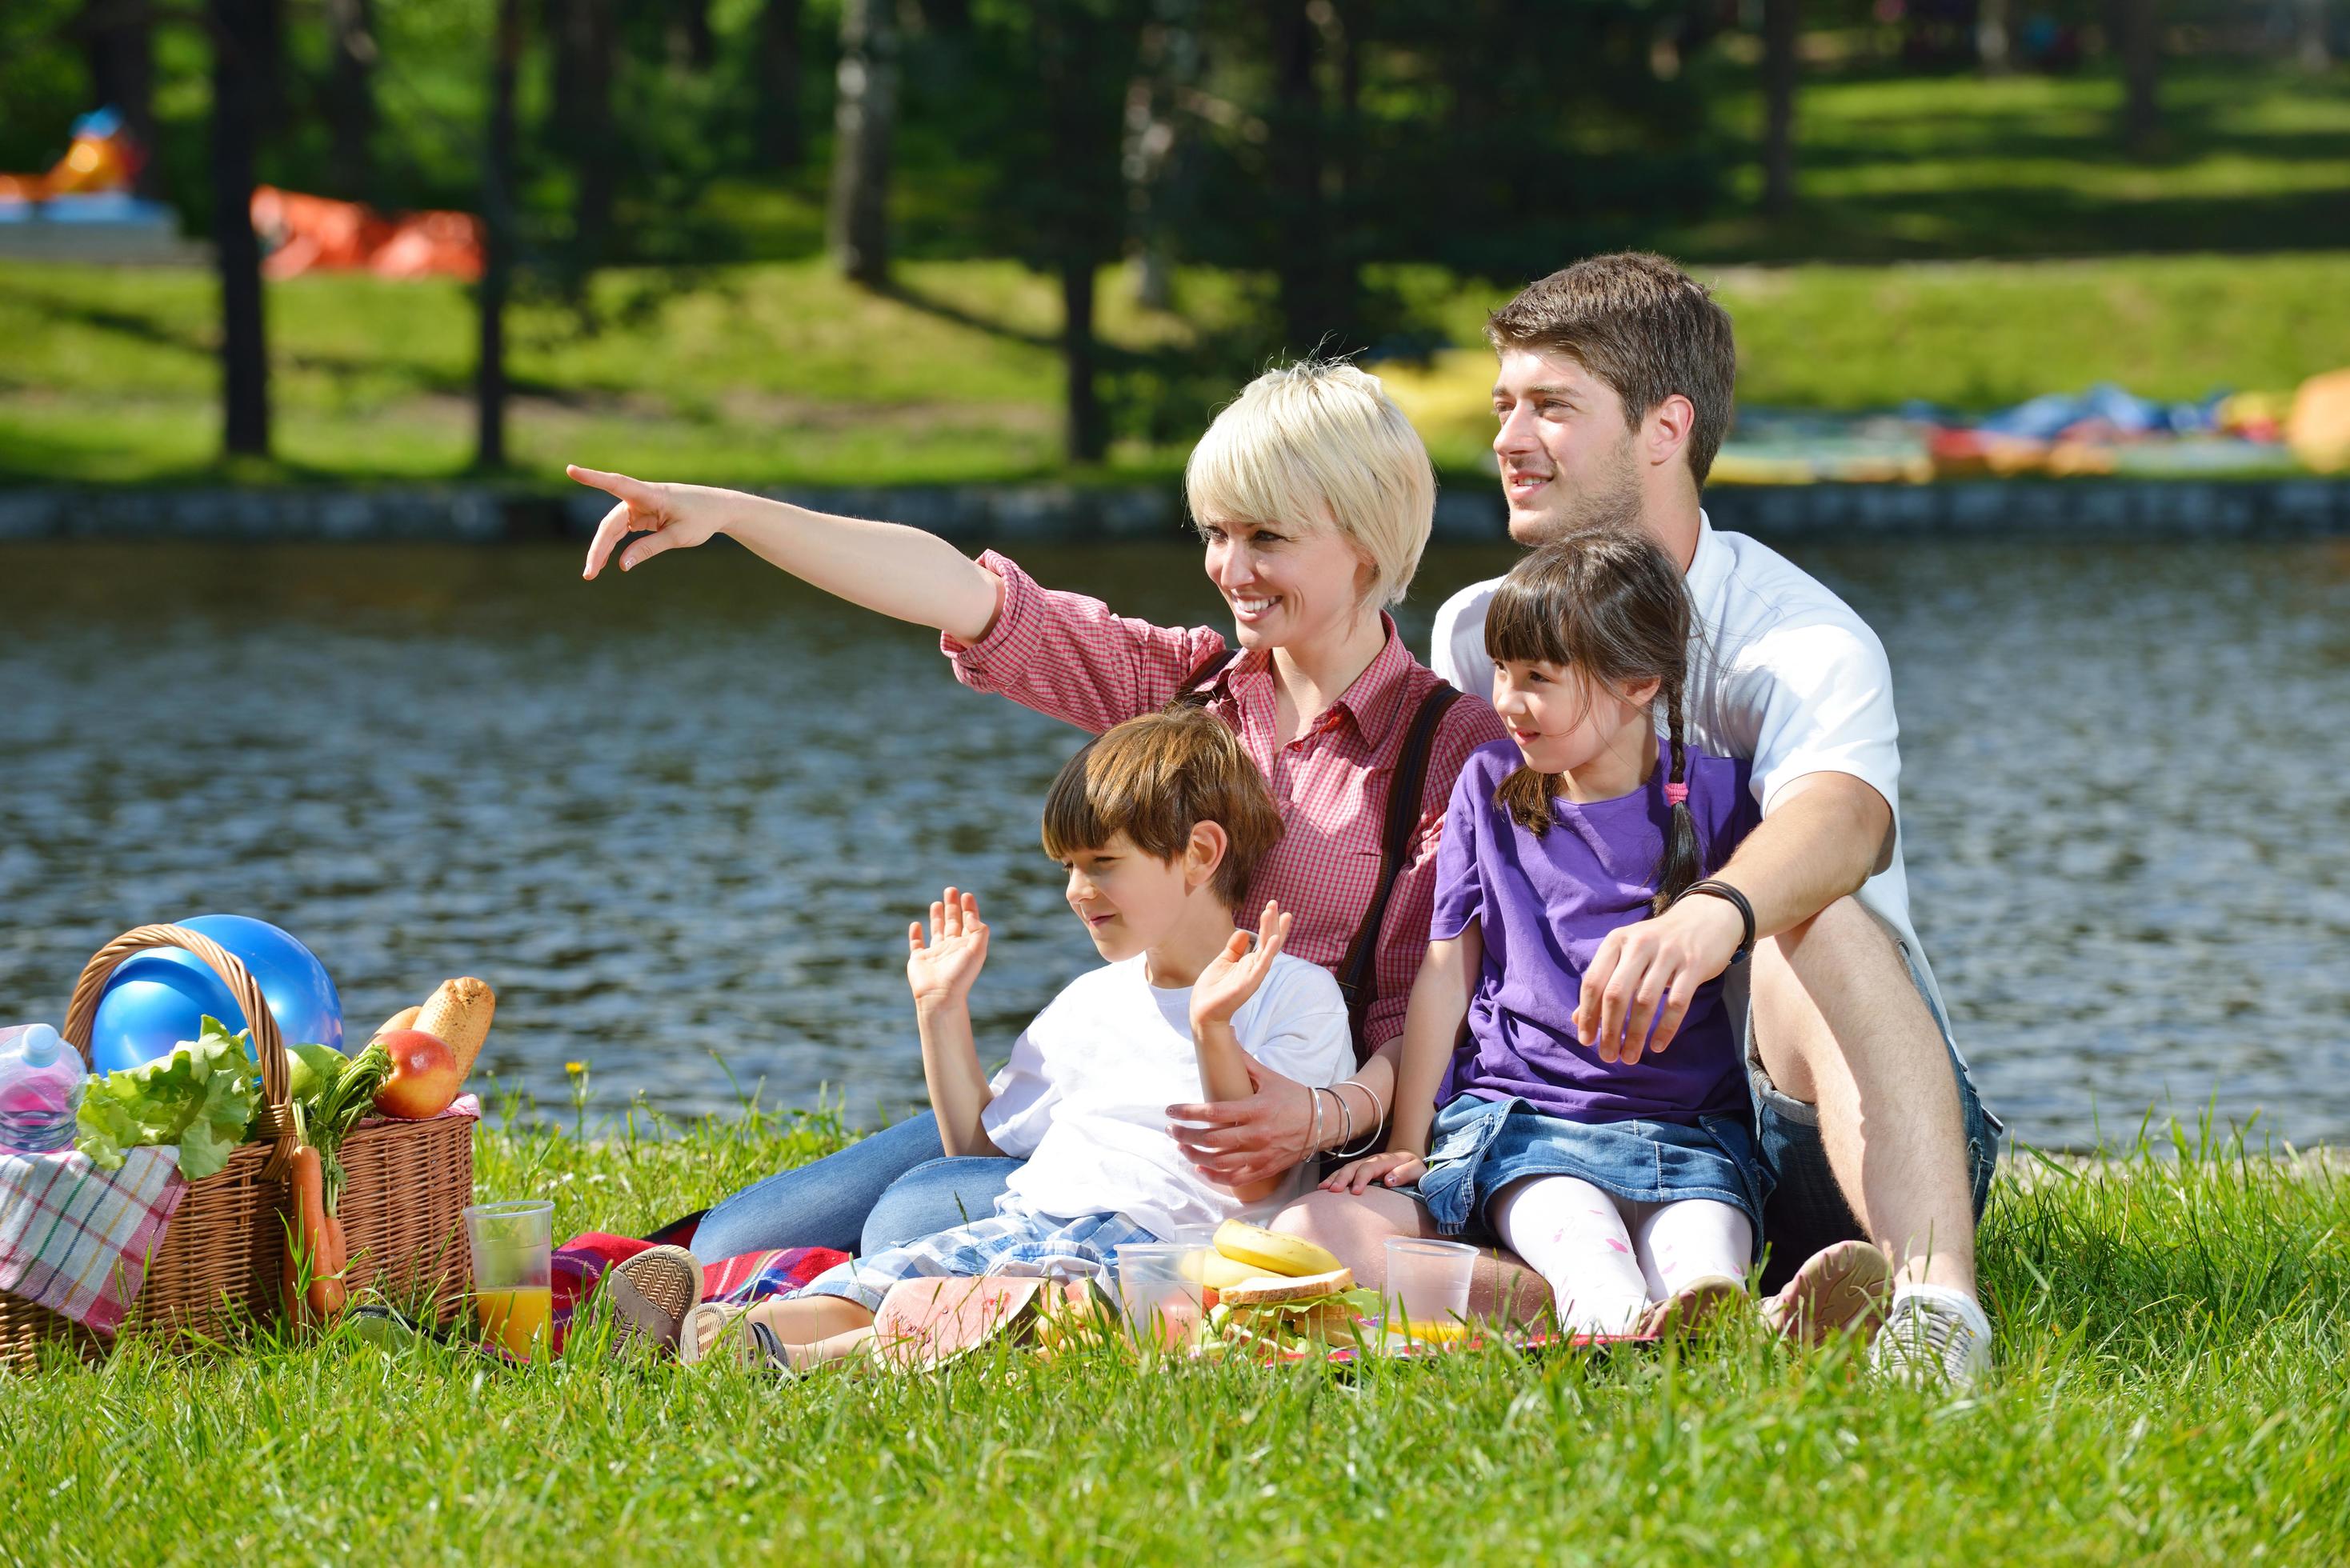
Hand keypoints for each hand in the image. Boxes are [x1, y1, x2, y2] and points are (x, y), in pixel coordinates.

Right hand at [570, 465, 730, 577]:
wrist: (718, 509)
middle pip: (610, 523)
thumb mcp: (678, 537)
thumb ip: (650, 548)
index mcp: (651, 495)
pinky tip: (605, 562)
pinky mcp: (642, 514)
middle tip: (589, 574)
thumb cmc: (701, 518)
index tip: (571, 470)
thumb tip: (622, 565)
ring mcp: (639, 506)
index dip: (593, 478)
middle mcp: (640, 497)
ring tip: (592, 573)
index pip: (617, 484)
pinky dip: (613, 545)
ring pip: (613, 528)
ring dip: (602, 549)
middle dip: (598, 548)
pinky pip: (621, 530)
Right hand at [905, 887, 989, 1009]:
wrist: (940, 996)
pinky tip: (916, 924)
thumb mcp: (977, 950)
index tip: (967, 895)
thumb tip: (971, 915)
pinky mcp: (919, 959)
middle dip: (953, 906)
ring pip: (937, 931)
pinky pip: (916, 944)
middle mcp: (951, 948)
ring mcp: (935, 954)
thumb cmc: (960, 975)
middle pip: (953, 923)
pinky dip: (915, 934)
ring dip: (937, 917)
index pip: (969, 923)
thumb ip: (978, 930)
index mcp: (966, 946)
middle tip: (951, 890)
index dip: (969, 908)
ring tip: (937, 903)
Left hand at [1167, 1060, 1314, 1187]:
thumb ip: (1244, 1061)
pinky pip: (1236, 1179)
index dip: (1188, 1112)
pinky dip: (1215, 1176)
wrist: (1325, 1122)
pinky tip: (1201, 1168)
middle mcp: (1257, 1134)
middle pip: (1212, 1140)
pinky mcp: (1266, 1169)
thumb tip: (1226, 1034)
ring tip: (1182, 1146)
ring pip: (1220, 1162)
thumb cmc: (1294, 1097)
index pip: (1214, 1112)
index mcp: (1256, 1109)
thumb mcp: (1269, 1077)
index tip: (1171, 1110)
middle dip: (1185, 1135)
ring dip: (1195, 1156)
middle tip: (1171, 1129)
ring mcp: (1261, 1155)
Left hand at [1189, 901, 1292, 1031]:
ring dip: (1273, 932)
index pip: (1264, 939)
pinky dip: (1269, 952)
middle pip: (1269, 941)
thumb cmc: (1213, 989)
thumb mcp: (1223, 961)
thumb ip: (1234, 948)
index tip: (1273, 907)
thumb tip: (1243, 932)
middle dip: (1274, 923)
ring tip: (1280, 915)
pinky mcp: (1248, 983)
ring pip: (1268, 950)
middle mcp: (1255, 967)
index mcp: (1249, 962)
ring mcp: (1253, 975)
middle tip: (1276, 903)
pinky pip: (1262, 966)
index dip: (1269, 923)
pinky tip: (1273, 939)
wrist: (1203, 1011)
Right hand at [1321, 1149, 1426, 1193]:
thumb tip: (1388, 1180)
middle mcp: (1371, 1161)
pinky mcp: (1359, 1170)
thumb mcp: (1417, 1170)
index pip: (1369, 1168)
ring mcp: (1363, 1164)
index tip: (1355, 1192)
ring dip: (1334, 1178)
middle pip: (1353, 1167)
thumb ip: (1405, 1173)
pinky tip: (1323, 1188)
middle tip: (1332, 1191)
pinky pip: (1344, 1173)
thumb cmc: (1414, 1167)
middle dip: (1341, 1178)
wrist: (1409, 1158)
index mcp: (1385, 1161)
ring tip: (1322, 1189)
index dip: (1361, 1178)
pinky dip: (1333, 1179)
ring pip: (1345, 1169)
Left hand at [1572, 893, 1745, 1065]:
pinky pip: (1677, 1003)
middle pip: (1616, 993)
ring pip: (1645, 1001)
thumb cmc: (1658, 942)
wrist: (1706, 917)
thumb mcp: (1627, 954)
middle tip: (1609, 1056)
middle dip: (1610, 1029)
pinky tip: (1657, 1046)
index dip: (1588, 1014)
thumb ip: (1604, 983)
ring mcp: (1667, 954)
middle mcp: (1639, 945)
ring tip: (1630, 1057)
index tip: (1587, 1041)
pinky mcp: (1693, 965)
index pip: (1594, 981)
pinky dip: (1666, 1028)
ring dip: (1635, 1034)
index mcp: (1616, 941)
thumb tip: (1578, 1020)